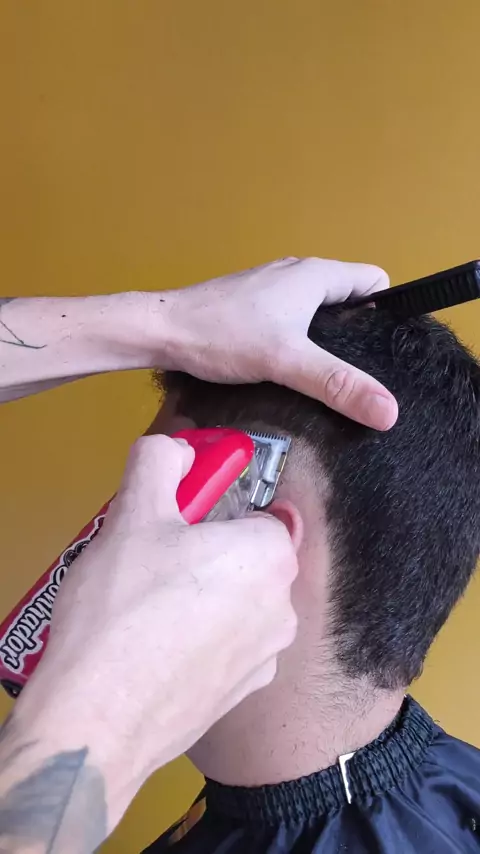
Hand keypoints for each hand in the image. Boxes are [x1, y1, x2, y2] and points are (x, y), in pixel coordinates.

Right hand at [11, 435, 296, 832]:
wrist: (99, 719)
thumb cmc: (122, 610)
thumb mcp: (134, 513)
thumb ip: (160, 461)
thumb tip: (178, 447)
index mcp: (269, 556)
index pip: (257, 510)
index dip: (214, 508)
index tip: (176, 518)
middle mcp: (283, 608)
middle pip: (247, 556)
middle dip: (207, 550)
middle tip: (153, 560)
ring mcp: (267, 658)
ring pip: (237, 602)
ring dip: (204, 595)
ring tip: (147, 606)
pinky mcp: (243, 695)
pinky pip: (228, 645)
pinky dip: (201, 639)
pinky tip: (157, 647)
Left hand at [165, 257, 397, 429]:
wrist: (160, 331)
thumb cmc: (221, 335)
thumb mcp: (286, 361)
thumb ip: (337, 384)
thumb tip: (388, 410)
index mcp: (314, 275)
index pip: (373, 281)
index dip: (385, 313)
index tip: (383, 352)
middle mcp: (295, 275)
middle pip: (347, 298)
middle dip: (357, 333)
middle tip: (356, 375)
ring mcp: (271, 290)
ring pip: (317, 312)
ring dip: (326, 341)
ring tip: (324, 378)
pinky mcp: (251, 308)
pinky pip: (292, 321)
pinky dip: (299, 342)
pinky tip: (288, 371)